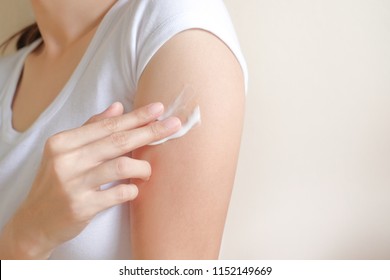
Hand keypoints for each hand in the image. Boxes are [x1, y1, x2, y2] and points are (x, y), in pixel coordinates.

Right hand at [3, 102, 180, 258]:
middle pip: (118, 141)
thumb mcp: (66, 152)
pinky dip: (133, 190)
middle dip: (150, 131)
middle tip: (174, 125)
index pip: (108, 125)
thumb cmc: (56, 182)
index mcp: (63, 142)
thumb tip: (118, 107)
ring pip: (122, 166)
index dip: (136, 116)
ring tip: (148, 171)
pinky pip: (120, 193)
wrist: (36, 221)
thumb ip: (92, 128)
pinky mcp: (81, 207)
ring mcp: (73, 184)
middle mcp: (66, 160)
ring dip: (143, 168)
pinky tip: (134, 189)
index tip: (159, 108)